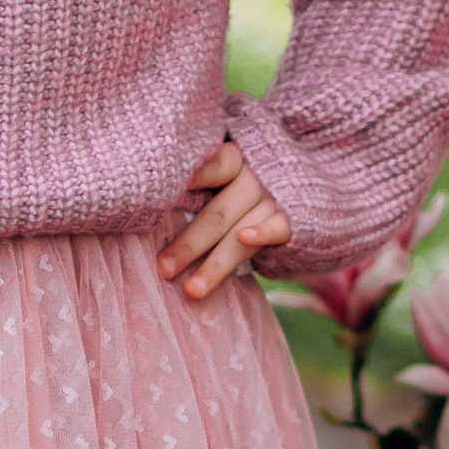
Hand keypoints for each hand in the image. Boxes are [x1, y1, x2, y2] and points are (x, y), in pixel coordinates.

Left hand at [160, 140, 290, 300]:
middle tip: (163, 269)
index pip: (216, 164)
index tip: (166, 185)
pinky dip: (263, 233)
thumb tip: (149, 208)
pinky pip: (279, 227)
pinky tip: (245, 239)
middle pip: (219, 212)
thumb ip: (197, 187)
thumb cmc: (241, 184)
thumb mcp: (223, 176)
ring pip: (242, 233)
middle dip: (189, 244)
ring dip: (216, 264)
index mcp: (235, 158)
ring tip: (192, 290)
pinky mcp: (296, 218)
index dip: (196, 174)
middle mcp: (256, 175)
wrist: (299, 184)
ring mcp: (276, 197)